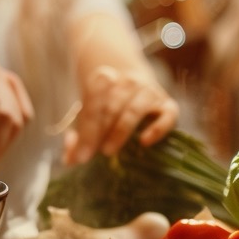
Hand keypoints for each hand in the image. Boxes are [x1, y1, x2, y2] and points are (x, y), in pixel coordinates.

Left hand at [61, 66, 177, 165]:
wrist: (135, 84)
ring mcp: (150, 91)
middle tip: (88, 157)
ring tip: (108, 151)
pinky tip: (144, 142)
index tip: (80, 154)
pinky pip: (167, 116)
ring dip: (119, 131)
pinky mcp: (168, 105)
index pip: (93, 102)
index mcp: (104, 78)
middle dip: (97, 133)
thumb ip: (78, 137)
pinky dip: (157, 128)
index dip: (85, 130)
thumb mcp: (88, 114)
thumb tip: (70, 159)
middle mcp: (129, 81)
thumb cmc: (107, 105)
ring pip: (134, 110)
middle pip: (111, 106)